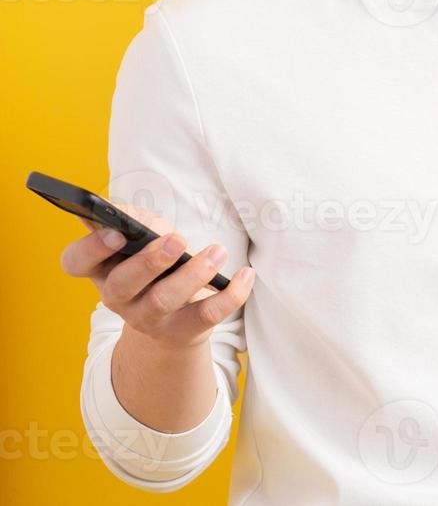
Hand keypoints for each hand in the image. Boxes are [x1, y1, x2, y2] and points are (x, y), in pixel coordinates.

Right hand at [59, 199, 253, 351]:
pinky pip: (207, 315)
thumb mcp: (141, 242)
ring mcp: (148, 318)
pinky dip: (231, 294)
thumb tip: (146, 223)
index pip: (76, 261)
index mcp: (100, 269)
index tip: (117, 232)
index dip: (92, 248)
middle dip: (150, 261)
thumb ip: (138, 224)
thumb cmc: (155, 266)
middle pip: (123, 284)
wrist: (173, 320)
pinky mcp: (182, 331)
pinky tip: (246, 274)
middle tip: (176, 240)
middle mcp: (117, 296)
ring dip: (193, 274)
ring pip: (164, 300)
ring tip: (217, 252)